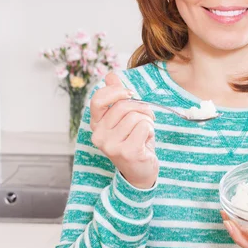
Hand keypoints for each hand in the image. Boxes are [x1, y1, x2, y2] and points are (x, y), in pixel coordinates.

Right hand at [90, 72, 158, 189]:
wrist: (141, 172)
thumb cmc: (134, 142)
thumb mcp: (124, 119)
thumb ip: (117, 98)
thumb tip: (111, 75)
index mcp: (96, 126)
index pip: (98, 99)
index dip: (116, 91)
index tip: (130, 94)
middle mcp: (99, 136)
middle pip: (123, 106)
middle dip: (141, 108)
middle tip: (147, 117)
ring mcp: (111, 146)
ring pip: (135, 116)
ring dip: (147, 121)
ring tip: (145, 132)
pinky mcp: (127, 152)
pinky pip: (144, 126)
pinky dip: (151, 130)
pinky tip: (146, 141)